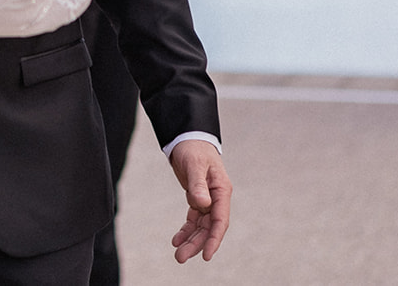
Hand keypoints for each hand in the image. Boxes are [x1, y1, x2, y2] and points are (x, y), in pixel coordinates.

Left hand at [167, 139, 230, 262]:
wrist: (187, 139)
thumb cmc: (193, 149)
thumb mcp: (194, 164)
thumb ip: (198, 184)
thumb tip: (203, 204)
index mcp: (221, 190)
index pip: (220, 220)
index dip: (214, 239)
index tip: (206, 255)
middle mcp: (217, 198)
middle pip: (209, 227)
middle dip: (197, 244)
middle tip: (181, 258)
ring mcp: (208, 200)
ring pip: (201, 227)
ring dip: (191, 240)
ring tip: (178, 254)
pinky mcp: (198, 199)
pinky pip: (193, 219)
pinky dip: (186, 230)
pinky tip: (177, 240)